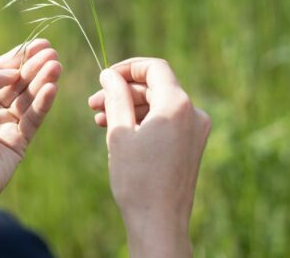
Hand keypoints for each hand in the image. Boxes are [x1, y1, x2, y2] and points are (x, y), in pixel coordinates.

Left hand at [0, 39, 61, 202]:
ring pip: (29, 98)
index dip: (20, 57)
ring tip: (56, 66)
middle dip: (35, 67)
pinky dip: (44, 103)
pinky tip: (51, 88)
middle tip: (53, 53)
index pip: (1, 71)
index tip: (40, 44)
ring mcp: (6, 126)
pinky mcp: (19, 143)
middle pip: (19, 82)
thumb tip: (11, 71)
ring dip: (43, 81)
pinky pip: (34, 119)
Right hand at [88, 58, 210, 257]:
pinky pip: (166, 121)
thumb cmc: (136, 178)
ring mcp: (195, 129)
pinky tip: (119, 132)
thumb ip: (115, 97)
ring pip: (158, 104)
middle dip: (122, 92)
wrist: (159, 222)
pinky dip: (143, 121)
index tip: (104, 77)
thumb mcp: (119, 132)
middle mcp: (193, 113)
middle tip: (93, 103)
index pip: (154, 68)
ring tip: (100, 120)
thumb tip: (109, 74)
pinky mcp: (192, 144)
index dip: (127, 68)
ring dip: (130, 107)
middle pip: (154, 87)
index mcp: (177, 105)